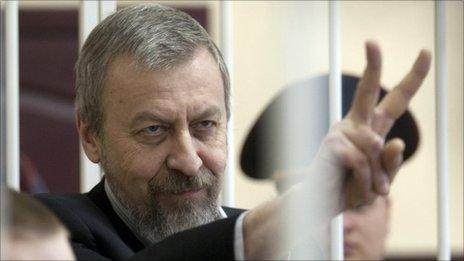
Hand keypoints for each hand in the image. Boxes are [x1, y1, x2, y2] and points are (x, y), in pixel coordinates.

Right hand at [323, 41, 430, 207]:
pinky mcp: (331, 144)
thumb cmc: (350, 188)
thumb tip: (397, 141)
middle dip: (372, 65)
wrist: (323, 204)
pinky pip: (362, 161)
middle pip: (367, 90)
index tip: (424, 54)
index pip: (395, 101)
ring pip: (374, 145)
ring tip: (365, 186)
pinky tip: (355, 184)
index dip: (412, 78)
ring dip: (376, 175)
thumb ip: (391, 164)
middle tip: (371, 41)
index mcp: (372, 129)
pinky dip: (364, 180)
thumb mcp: (381, 180)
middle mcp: (355, 124)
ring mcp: (341, 132)